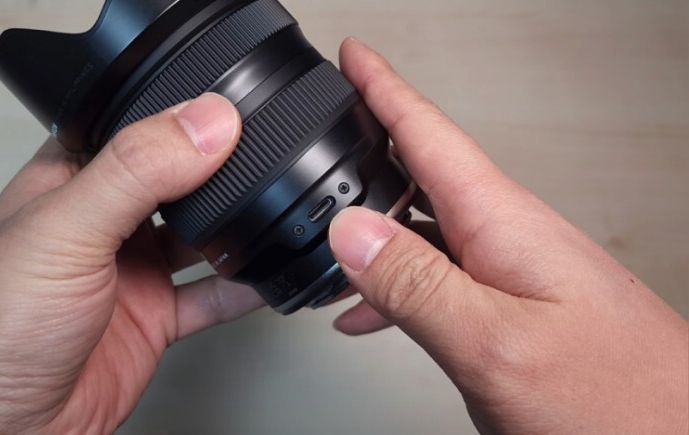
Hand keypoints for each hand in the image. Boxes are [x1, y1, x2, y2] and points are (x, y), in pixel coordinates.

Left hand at [0, 94, 264, 432]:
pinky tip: (269, 273)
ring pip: (200, 237)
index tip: (234, 110)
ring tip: (275, 210)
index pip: (136, 130)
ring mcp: (132, 271)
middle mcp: (104, 222)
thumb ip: (137, 172)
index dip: (182, 118)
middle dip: (218, 172)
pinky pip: (212, 295)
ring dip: (236, 228)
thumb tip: (206, 123)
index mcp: (71, 182)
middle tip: (262, 158)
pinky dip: (244, 286)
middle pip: (176, 182)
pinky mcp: (155, 317)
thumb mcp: (66, 229)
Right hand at [329, 38, 687, 433]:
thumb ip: (417, 284)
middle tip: (328, 145)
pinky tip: (372, 308)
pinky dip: (398, 284)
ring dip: (374, 235)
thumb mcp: (494, 341)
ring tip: (330, 252)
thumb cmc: (613, 399)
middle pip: (422, 175)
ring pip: (425, 229)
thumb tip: (352, 231)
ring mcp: (512, 269)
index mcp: (502, 223)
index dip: (384, 90)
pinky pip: (442, 274)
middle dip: (368, 156)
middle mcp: (507, 236)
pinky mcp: (514, 303)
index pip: (430, 134)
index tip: (354, 58)